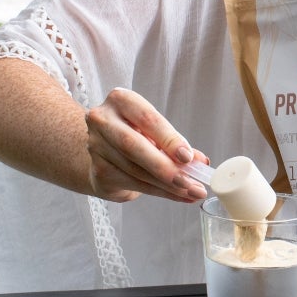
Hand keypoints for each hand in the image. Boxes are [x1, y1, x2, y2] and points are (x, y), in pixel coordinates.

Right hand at [84, 88, 208, 202]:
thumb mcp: (156, 131)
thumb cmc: (136, 134)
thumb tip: (200, 162)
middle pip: (134, 146)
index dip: (169, 139)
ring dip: (167, 185)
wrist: (105, 150)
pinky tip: (178, 195)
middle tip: (190, 182)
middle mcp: (103, 121)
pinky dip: (160, 192)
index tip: (188, 157)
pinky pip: (133, 184)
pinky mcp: (98, 171)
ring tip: (191, 191)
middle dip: (165, 167)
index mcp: (121, 100)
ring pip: (135, 170)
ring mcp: (97, 147)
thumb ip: (177, 144)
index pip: (147, 120)